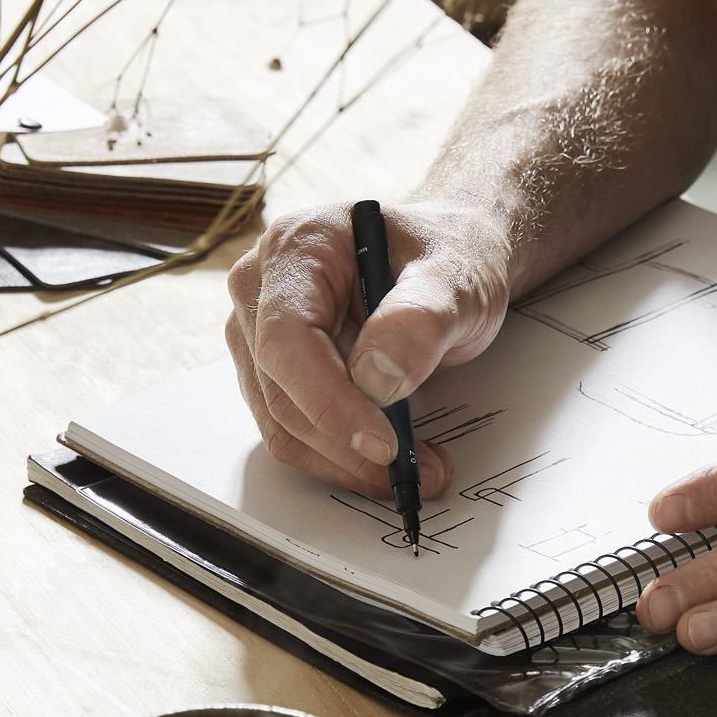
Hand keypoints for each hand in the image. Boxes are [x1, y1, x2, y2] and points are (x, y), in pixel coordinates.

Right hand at [225, 199, 512, 499]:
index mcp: (298, 247)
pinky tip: (390, 457)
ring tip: (417, 466)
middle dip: (350, 446)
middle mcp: (262, 289)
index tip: (382, 444)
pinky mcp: (274, 375)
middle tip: (421, 470)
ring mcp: (260, 335)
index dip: (329, 401)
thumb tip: (376, 380)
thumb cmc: (447, 258)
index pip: (287, 339)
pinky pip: (295, 435)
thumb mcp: (456, 278)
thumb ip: (421, 320)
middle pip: (282, 393)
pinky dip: (343, 460)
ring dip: (348, 463)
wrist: (445, 264)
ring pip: (283, 427)